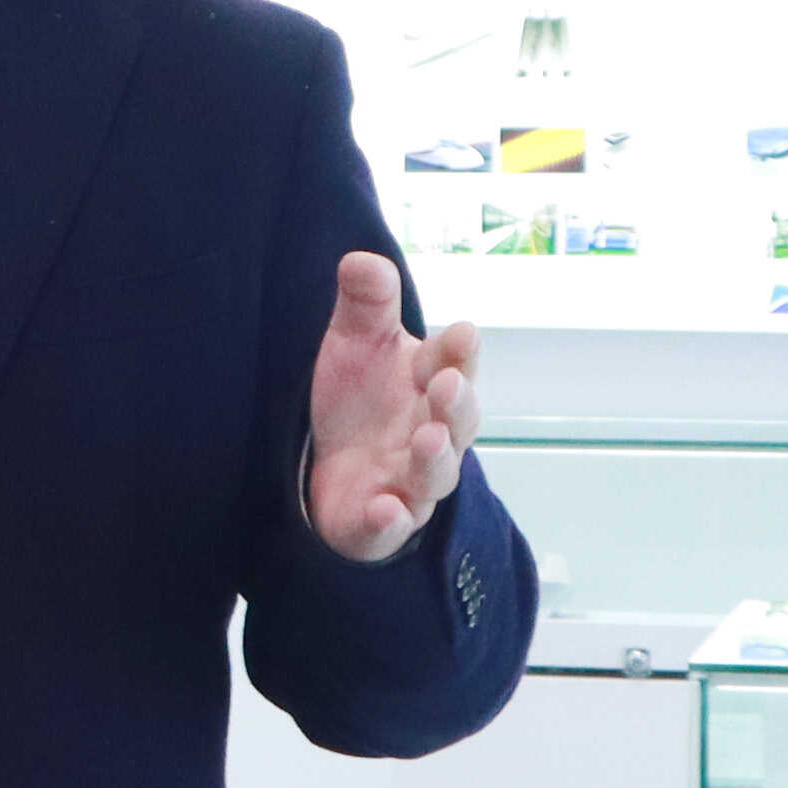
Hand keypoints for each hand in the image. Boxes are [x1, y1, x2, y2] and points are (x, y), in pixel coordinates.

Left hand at [298, 253, 482, 561]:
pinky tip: (385, 509)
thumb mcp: (356, 342)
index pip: (452, 364)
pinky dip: (389, 521)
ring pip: (432, 477)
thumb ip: (366, 304)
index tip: (462, 332)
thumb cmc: (359, 400)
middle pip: (455, 423)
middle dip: (456, 405)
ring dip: (434, 460)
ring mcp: (406, 483)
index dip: (458, 351)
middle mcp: (430, 436)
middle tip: (447, 385)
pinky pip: (387, 528)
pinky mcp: (375, 524)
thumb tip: (362, 260)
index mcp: (429, 386)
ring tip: (428, 440)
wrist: (324, 465)